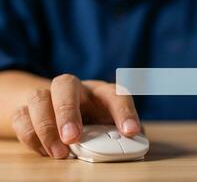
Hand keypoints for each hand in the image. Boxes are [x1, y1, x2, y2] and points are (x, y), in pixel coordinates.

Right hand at [11, 74, 140, 157]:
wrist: (62, 112)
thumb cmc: (95, 120)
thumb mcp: (111, 125)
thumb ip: (121, 133)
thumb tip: (134, 145)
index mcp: (102, 92)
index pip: (115, 94)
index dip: (124, 112)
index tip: (131, 132)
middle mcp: (75, 89)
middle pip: (65, 84)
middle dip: (67, 111)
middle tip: (73, 138)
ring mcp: (49, 96)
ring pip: (38, 97)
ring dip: (46, 126)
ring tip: (59, 153)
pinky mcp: (28, 109)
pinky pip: (21, 116)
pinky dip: (31, 135)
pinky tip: (45, 151)